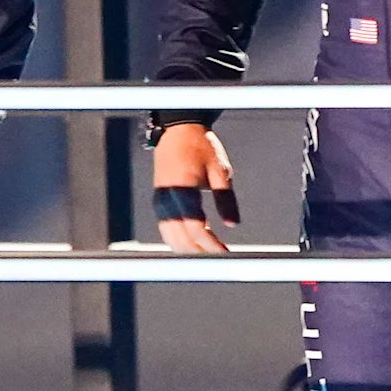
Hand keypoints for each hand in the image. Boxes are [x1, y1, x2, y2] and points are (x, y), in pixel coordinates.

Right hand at [150, 123, 236, 253]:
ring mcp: (159, 200)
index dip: (211, 244)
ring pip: (170, 237)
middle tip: (220, 261)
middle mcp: (167, 197)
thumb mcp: (220, 168)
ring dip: (189, 250)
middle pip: (180, 237)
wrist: (177, 129)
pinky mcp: (158, 201)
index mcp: (182, 188)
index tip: (226, 254)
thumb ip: (226, 198)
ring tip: (209, 257)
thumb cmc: (199, 146)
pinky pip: (166, 229)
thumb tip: (232, 224)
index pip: (195, 227)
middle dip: (200, 253)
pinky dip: (179, 241)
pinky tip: (194, 246)